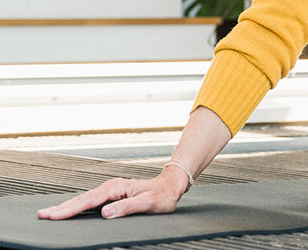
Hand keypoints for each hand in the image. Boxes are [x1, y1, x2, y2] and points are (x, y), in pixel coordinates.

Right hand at [36, 167, 187, 219]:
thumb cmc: (162, 195)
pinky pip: (89, 202)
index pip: (89, 201)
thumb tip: (106, 213)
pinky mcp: (110, 196)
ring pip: (83, 200)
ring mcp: (109, 191)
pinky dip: (76, 207)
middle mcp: (110, 188)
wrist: (170, 186)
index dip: (70, 209)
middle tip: (42, 215)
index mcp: (116, 188)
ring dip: (66, 207)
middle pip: (81, 199)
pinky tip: (68, 212)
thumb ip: (127, 208)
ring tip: (49, 214)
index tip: (54, 215)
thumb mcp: (148, 203)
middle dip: (61, 208)